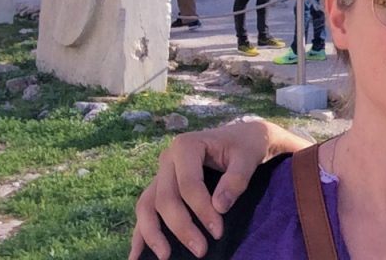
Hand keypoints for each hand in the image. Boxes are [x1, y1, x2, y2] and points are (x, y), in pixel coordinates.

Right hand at [129, 123, 268, 259]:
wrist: (243, 138)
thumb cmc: (246, 146)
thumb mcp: (248, 157)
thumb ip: (236, 179)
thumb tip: (219, 207)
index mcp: (186, 145)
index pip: (188, 184)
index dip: (202, 210)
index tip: (218, 231)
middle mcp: (168, 158)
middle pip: (166, 197)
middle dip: (181, 226)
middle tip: (201, 250)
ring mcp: (161, 173)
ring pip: (147, 205)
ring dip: (153, 233)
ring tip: (165, 257)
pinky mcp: (161, 187)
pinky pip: (146, 209)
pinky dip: (141, 231)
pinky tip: (137, 255)